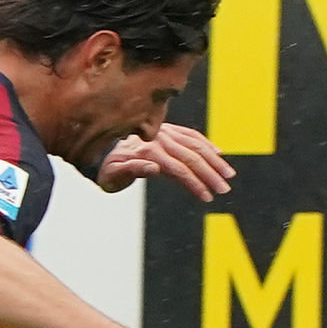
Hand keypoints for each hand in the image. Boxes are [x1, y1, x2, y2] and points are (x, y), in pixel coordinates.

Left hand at [95, 124, 233, 200]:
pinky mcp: (167, 130)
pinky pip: (191, 135)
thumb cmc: (105, 169)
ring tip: (228, 175)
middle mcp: (159, 140)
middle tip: (224, 190)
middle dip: (210, 174)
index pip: (178, 169)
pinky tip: (218, 154)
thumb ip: (131, 170)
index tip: (207, 197)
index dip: (194, 183)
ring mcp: (164, 133)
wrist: (98, 148)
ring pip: (196, 144)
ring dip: (214, 160)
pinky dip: (206, 144)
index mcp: (148, 152)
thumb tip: (154, 168)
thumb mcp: (111, 176)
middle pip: (191, 157)